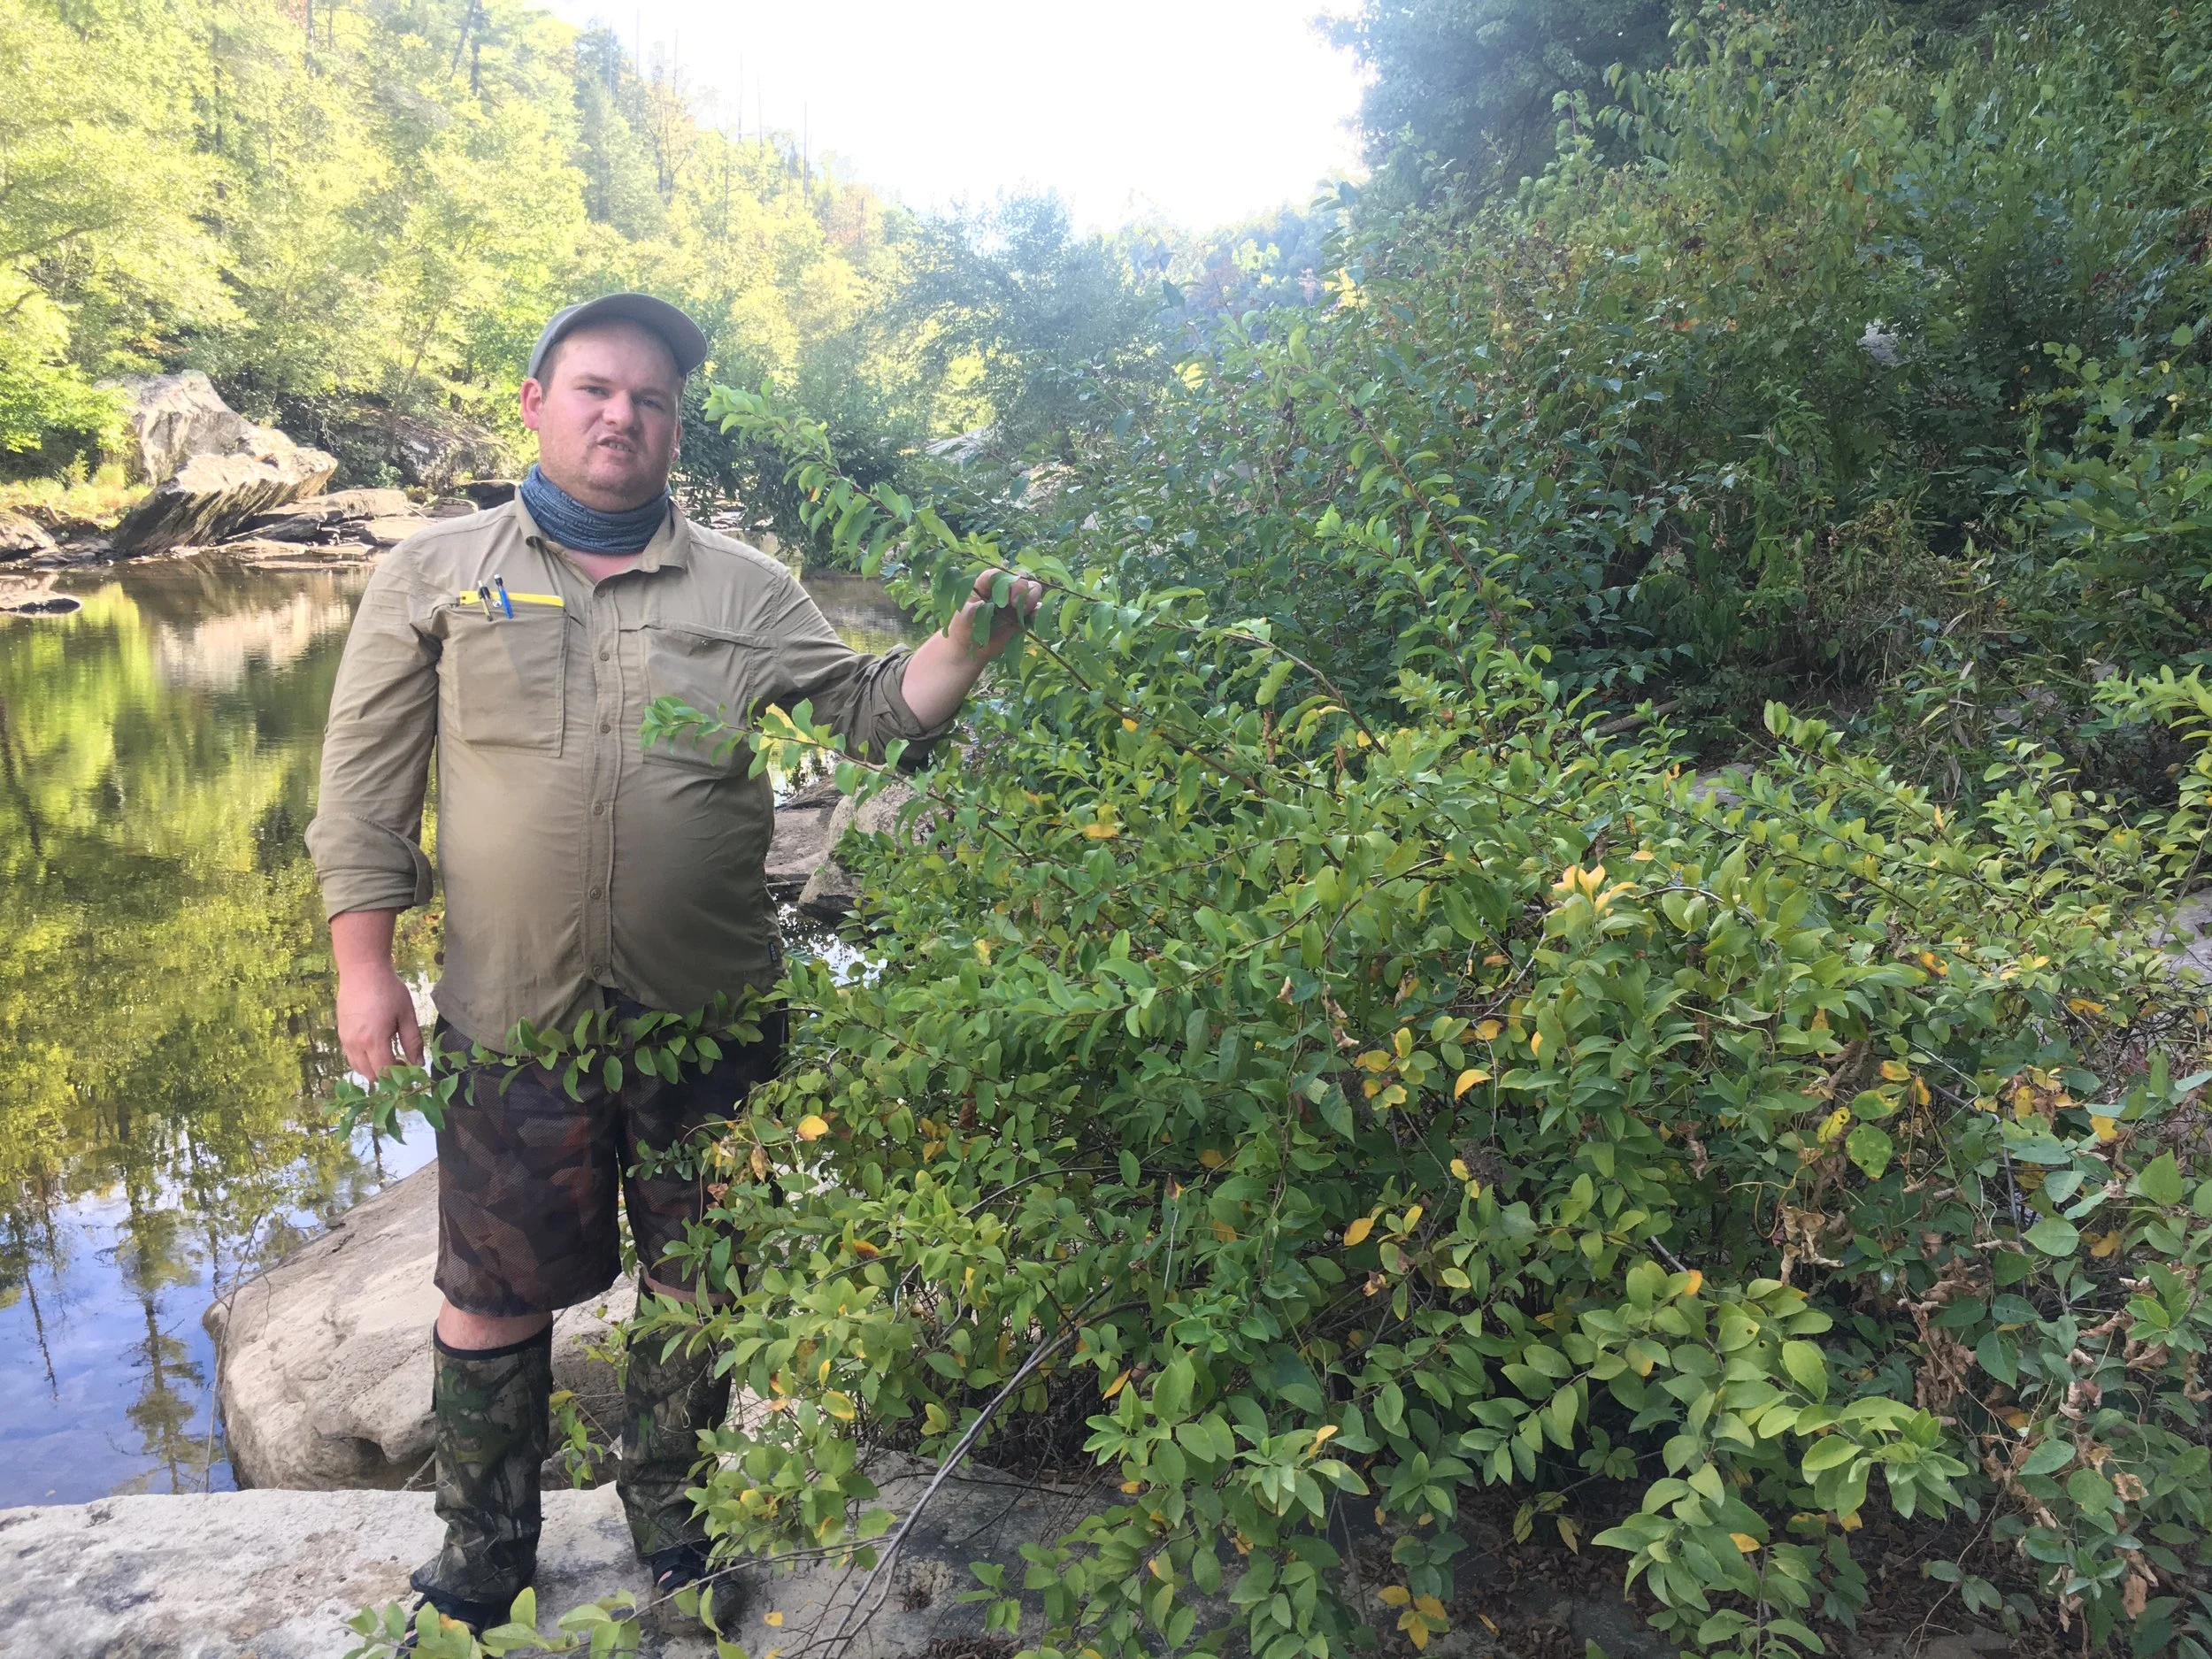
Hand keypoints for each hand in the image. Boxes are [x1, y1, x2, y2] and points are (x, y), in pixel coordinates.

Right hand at [336, 962, 422, 1080]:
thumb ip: (413, 1041)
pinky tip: (375, 1048)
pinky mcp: (341, 1033)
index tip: (409, 1067)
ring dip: (373, 1069)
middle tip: (400, 1062)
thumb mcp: (407, 1015)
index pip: (385, 1071)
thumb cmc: (388, 990)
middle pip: (369, 1074)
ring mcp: (345, 1039)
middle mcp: (355, 1044)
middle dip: (386, 1075)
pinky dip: (363, 1060)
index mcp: (373, 1041)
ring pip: (357, 1067)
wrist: (362, 971)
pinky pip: (350, 1056)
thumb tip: (418, 1063)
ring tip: (388, 1055)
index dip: (398, 1075)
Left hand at [954, 568, 1042, 663]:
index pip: (998, 574)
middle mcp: (1002, 589)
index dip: (1004, 581)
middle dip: (1021, 587)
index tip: (1004, 599)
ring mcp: (1014, 602)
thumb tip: (987, 603)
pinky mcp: (1023, 616)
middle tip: (1014, 603)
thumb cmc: (963, 628)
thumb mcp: (964, 617)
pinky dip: (1039, 610)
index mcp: (986, 584)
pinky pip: (1037, 608)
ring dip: (1032, 596)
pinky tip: (1034, 616)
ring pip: (1031, 588)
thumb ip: (975, 608)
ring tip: (1025, 610)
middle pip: (1019, 577)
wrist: (971, 650)